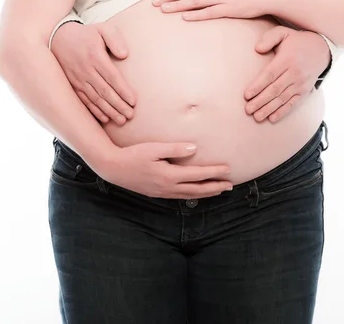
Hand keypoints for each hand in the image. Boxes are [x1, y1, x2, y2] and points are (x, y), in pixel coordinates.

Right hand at [51, 22, 135, 124]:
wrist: (58, 38)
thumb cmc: (86, 35)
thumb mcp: (102, 29)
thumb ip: (115, 39)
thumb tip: (124, 55)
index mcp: (95, 57)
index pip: (113, 78)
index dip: (123, 91)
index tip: (134, 101)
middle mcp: (86, 70)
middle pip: (105, 91)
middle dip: (119, 105)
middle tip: (130, 115)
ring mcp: (78, 79)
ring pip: (96, 99)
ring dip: (109, 111)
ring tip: (121, 120)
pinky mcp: (72, 85)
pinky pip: (84, 101)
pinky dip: (94, 111)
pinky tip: (105, 119)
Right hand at [93, 143, 233, 198]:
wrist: (113, 169)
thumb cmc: (133, 155)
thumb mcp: (154, 148)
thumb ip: (175, 149)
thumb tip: (194, 149)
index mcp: (169, 175)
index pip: (198, 174)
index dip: (215, 172)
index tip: (228, 169)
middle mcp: (168, 187)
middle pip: (198, 189)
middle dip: (215, 187)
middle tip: (230, 185)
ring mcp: (163, 192)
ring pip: (190, 195)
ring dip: (206, 193)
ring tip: (218, 190)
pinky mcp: (157, 193)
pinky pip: (180, 196)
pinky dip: (193, 195)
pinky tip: (196, 192)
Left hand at [245, 26, 330, 122]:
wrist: (321, 49)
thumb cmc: (296, 41)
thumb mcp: (283, 33)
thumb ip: (269, 38)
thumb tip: (257, 49)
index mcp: (287, 59)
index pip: (270, 75)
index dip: (258, 86)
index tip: (246, 95)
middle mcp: (294, 73)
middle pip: (275, 89)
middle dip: (260, 101)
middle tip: (247, 109)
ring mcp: (300, 84)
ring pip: (282, 99)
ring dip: (269, 109)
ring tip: (257, 117)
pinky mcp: (304, 91)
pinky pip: (293, 103)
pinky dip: (283, 111)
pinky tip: (272, 118)